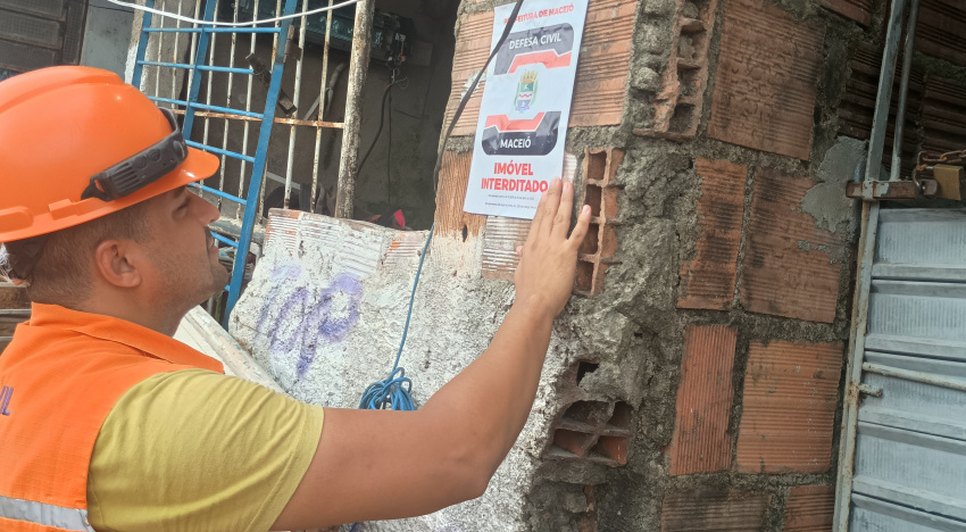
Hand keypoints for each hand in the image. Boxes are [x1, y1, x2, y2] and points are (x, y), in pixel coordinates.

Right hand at [514, 179, 590, 319]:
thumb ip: (523, 257)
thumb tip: (520, 249)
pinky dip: (583, 220)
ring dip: (566, 199)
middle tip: (558, 179)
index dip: (542, 204)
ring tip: (569, 185)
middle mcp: (542, 241)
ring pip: (561, 217)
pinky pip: (577, 233)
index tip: (545, 191)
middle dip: (553, 194)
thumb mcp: (521, 271)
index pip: (537, 219)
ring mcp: (555, 245)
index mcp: (530, 245)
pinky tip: (587, 208)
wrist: (534, 302)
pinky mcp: (567, 253)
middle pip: (548, 213)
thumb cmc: (527, 291)